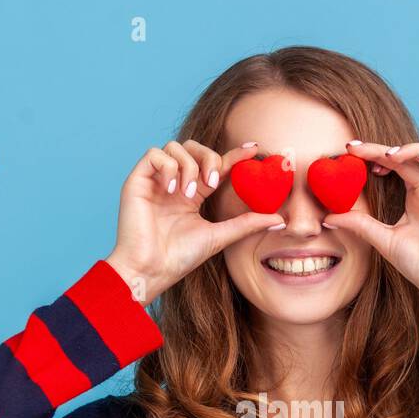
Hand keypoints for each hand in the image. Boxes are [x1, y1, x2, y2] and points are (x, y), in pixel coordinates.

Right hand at [106, 140, 285, 302]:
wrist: (150, 271)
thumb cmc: (179, 258)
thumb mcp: (219, 237)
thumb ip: (247, 224)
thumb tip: (281, 220)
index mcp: (192, 194)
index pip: (215, 165)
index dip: (234, 154)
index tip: (255, 149)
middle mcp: (174, 183)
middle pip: (194, 147)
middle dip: (209, 158)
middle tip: (213, 182)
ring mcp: (156, 181)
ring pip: (175, 147)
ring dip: (188, 166)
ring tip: (188, 194)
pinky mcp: (137, 181)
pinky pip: (154, 154)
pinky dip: (168, 167)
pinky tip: (172, 190)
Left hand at [322, 141, 418, 297]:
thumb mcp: (384, 240)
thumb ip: (359, 224)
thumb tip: (326, 218)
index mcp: (417, 197)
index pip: (395, 166)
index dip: (374, 156)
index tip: (349, 153)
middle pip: (409, 157)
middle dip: (382, 149)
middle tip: (356, 148)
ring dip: (412, 148)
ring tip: (388, 155)